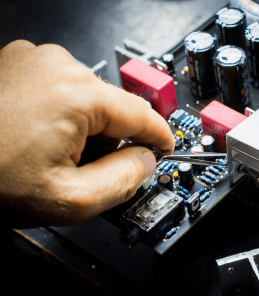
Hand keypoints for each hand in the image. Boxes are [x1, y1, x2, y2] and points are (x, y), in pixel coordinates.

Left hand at [0, 40, 174, 227]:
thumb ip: (123, 182)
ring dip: (86, 126)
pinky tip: (40, 135)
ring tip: (54, 153)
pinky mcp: (20, 63)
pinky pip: (62, 88)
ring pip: (89, 98)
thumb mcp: (69, 200)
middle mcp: (58, 65)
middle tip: (85, 168)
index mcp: (75, 93)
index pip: (143, 115)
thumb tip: (145, 163)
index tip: (165, 149)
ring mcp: (35, 59)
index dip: (160, 138)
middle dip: (112, 139)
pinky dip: (63, 112)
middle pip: (114, 107)